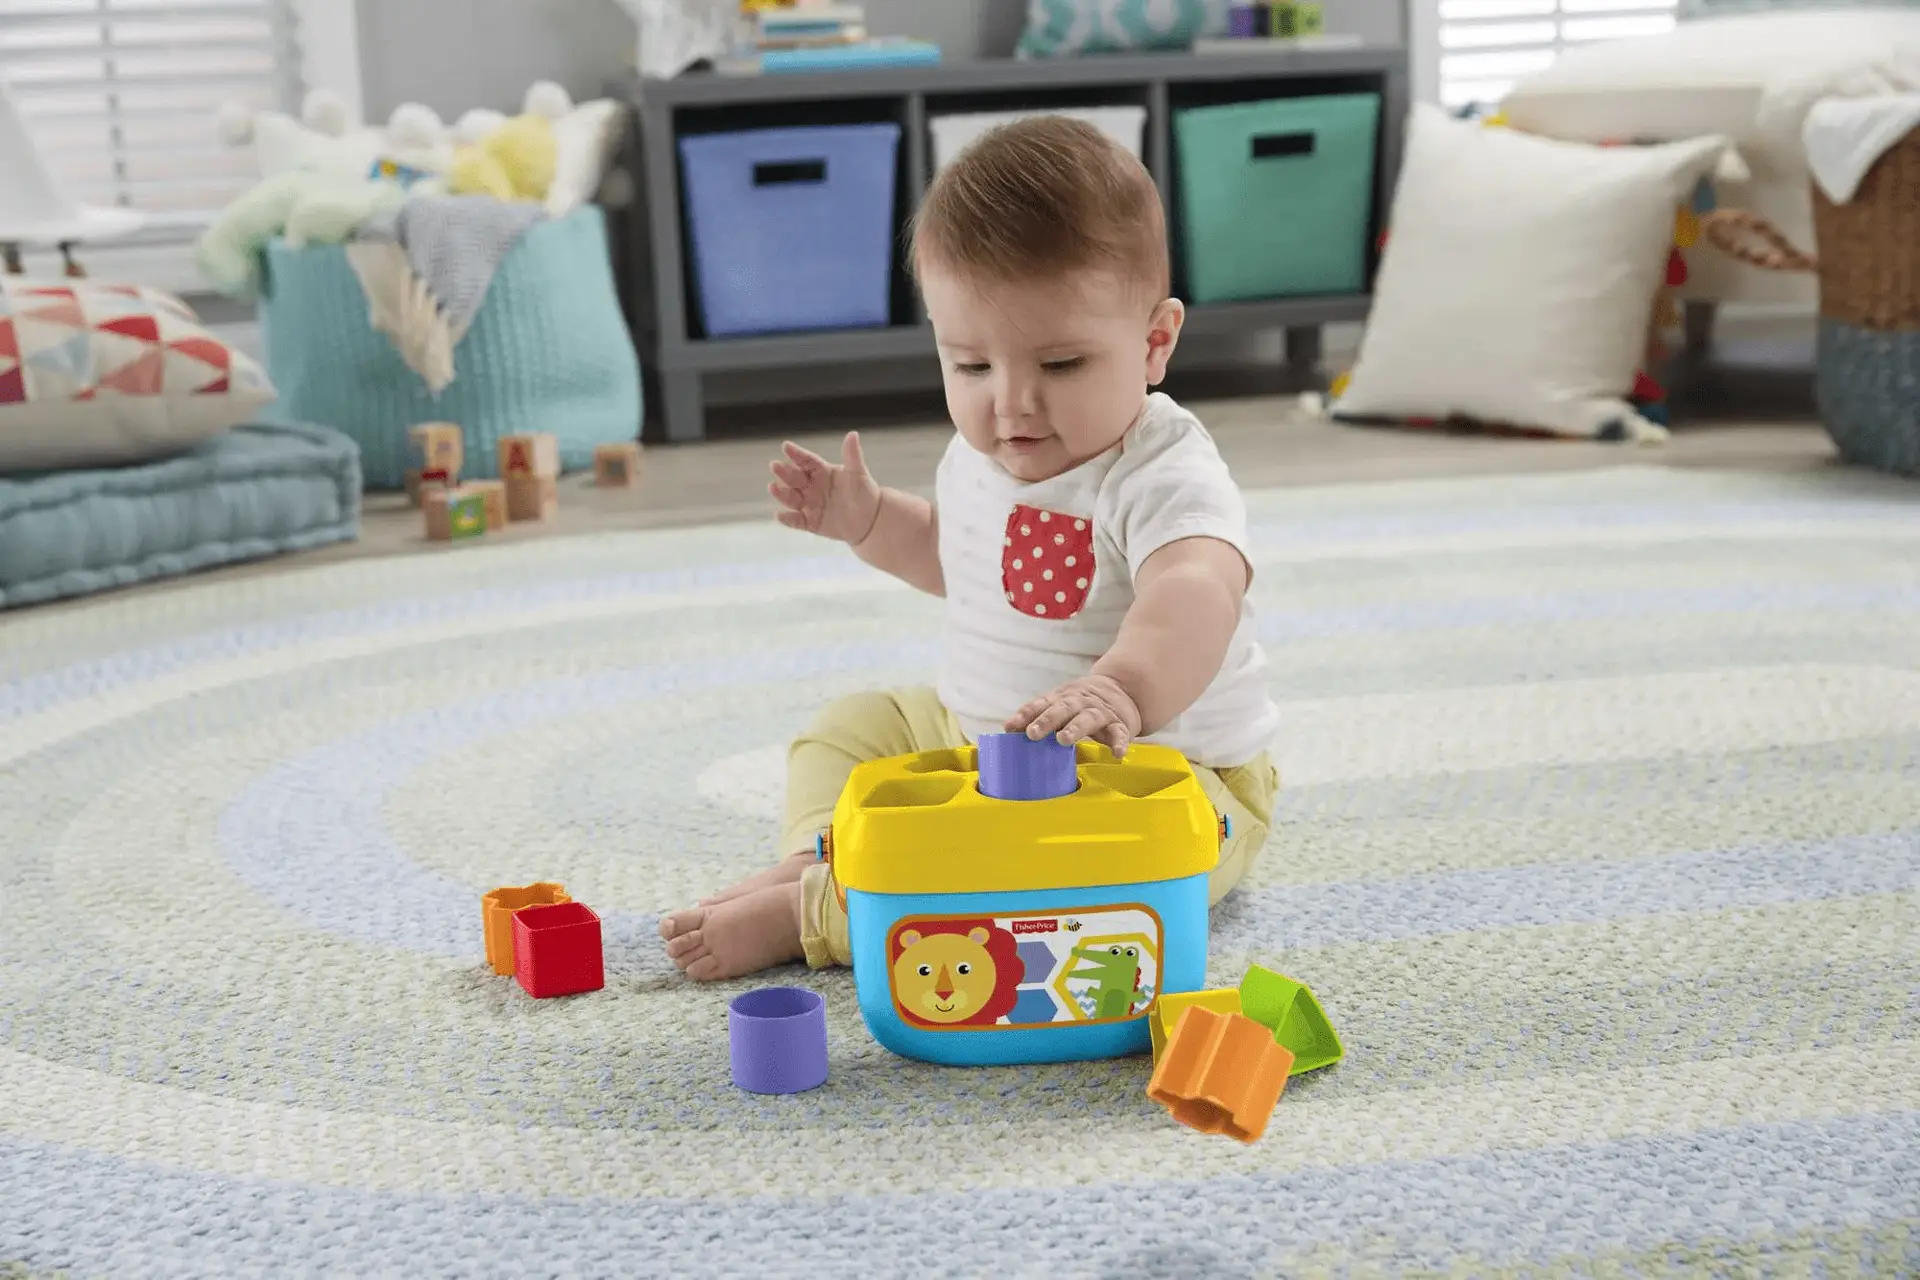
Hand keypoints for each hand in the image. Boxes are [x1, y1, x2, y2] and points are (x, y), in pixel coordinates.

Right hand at [768, 432, 883, 544]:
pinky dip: (787, 519)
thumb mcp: (858, 472)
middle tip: (775, 465)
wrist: (870, 519)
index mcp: (822, 471)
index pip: (807, 461)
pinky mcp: (810, 522)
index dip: (796, 454)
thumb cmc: (864, 491)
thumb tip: (852, 434)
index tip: (785, 446)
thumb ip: (852, 455)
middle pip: (795, 478)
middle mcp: (812, 486)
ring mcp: (809, 504)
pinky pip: (796, 521)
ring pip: (791, 498)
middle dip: (784, 472)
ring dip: (781, 493)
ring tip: (773, 487)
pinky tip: (780, 515)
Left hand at [1006, 674, 1142, 756]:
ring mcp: (1101, 713)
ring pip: (1088, 718)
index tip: (1011, 726)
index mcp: (1062, 698)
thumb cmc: (1081, 704)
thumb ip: (1037, 716)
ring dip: (1075, 728)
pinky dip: (1119, 742)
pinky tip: (1117, 753)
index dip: (1026, 714)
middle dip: (1047, 720)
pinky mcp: (1120, 725)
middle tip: (1033, 733)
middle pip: (1063, 708)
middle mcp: (1080, 703)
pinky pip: (1120, 733)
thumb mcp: (1059, 704)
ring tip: (1063, 739)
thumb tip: (1007, 729)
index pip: (1041, 704)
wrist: (1123, 690)